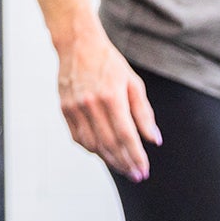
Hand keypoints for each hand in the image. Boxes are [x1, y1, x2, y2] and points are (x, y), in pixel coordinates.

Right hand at [56, 30, 160, 179]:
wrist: (77, 45)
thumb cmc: (109, 64)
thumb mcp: (134, 84)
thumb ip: (144, 113)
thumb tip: (155, 140)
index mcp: (111, 97)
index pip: (126, 135)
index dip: (136, 156)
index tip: (144, 170)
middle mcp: (91, 104)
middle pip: (109, 144)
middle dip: (124, 164)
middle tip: (136, 176)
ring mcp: (74, 107)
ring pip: (92, 145)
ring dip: (109, 160)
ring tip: (123, 167)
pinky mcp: (64, 109)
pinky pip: (78, 138)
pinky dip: (92, 149)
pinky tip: (104, 154)